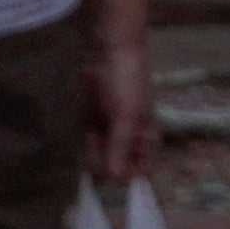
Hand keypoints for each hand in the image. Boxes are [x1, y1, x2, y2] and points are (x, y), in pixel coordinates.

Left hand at [85, 40, 158, 184]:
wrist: (108, 48)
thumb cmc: (127, 80)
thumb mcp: (126, 115)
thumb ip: (120, 147)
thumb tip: (116, 179)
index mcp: (146, 138)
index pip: (143, 171)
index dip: (131, 178)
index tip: (114, 176)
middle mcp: (129, 139)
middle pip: (116, 168)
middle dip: (105, 162)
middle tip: (98, 142)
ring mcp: (109, 131)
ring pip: (98, 158)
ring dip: (91, 151)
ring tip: (91, 131)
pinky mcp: (91, 122)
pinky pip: (86, 143)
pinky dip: (83, 141)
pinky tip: (84, 129)